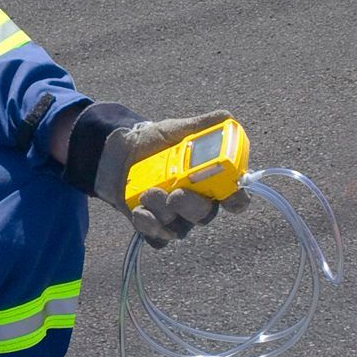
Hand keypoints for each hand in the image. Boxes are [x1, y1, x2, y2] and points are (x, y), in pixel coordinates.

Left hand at [62, 104, 250, 246]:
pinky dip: (148, 227)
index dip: (237, 201)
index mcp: (210, 182)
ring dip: (163, 213)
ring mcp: (174, 218)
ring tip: (147, 193)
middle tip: (176, 194)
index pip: (234, 198)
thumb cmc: (154, 142)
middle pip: (205, 216)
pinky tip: (139, 212)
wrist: (119, 153)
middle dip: (191, 206)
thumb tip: (227, 117)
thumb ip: (203, 126)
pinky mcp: (152, 228)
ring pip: (179, 228)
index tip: (231, 198)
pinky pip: (157, 239)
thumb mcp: (178, 129)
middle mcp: (196, 203)